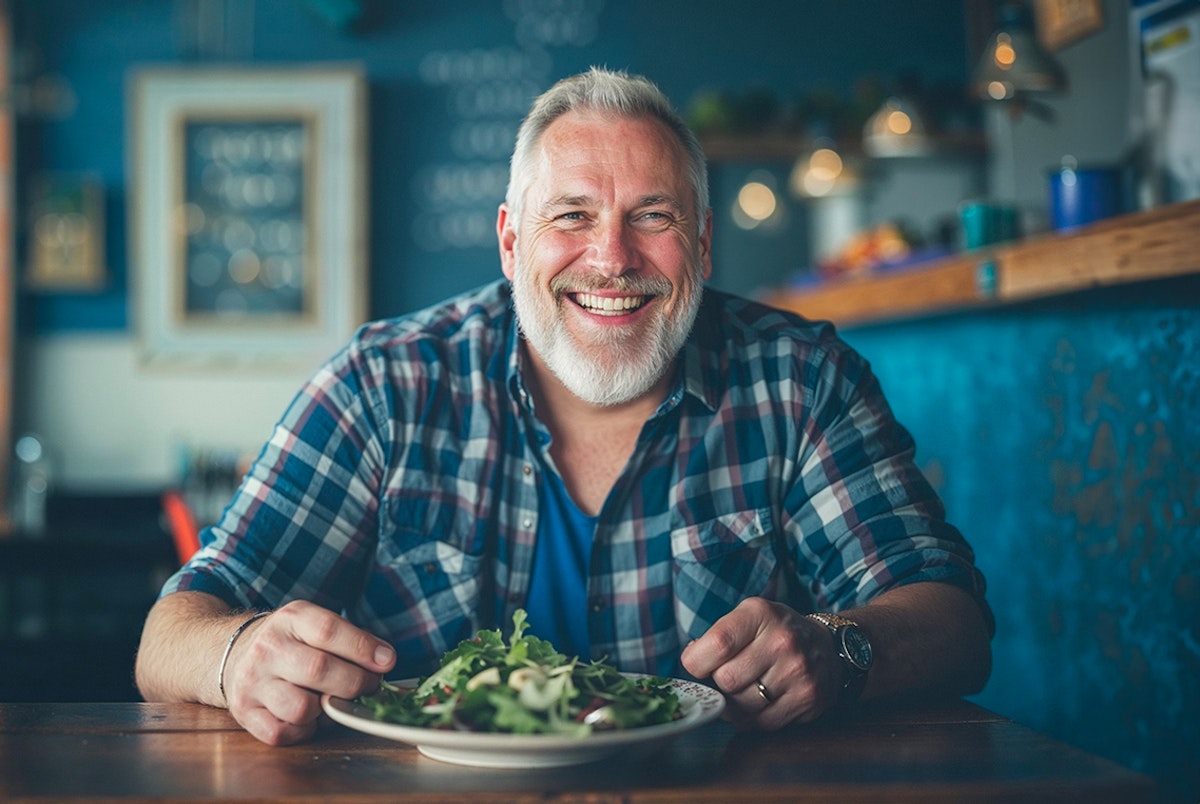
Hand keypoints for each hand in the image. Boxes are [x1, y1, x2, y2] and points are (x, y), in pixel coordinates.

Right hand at [222, 600, 395, 744]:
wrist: (234, 655)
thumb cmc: (290, 643)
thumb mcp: (315, 625)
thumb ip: (350, 639)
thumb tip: (385, 660)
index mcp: (291, 619)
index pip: (329, 631)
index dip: (362, 648)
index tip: (387, 661)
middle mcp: (268, 648)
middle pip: (320, 670)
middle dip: (355, 683)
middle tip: (369, 686)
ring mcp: (252, 682)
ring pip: (301, 708)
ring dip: (325, 711)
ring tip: (330, 701)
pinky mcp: (245, 712)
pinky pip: (282, 732)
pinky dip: (303, 730)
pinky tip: (308, 717)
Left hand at [680, 597, 842, 729]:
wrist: (826, 645)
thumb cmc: (775, 631)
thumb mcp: (748, 616)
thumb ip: (717, 636)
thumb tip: (689, 662)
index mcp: (760, 614)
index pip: (716, 645)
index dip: (696, 662)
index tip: (697, 664)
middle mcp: (782, 641)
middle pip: (726, 680)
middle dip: (719, 683)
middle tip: (729, 674)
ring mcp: (797, 671)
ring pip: (742, 706)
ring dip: (735, 703)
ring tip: (746, 687)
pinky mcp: (807, 698)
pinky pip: (762, 722)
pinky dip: (753, 717)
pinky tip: (760, 701)